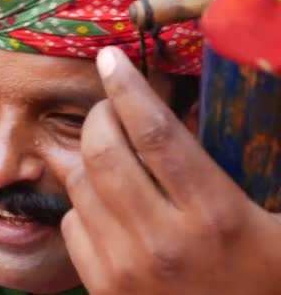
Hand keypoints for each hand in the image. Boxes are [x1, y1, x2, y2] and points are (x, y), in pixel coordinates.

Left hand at [61, 47, 280, 294]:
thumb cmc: (261, 283)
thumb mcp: (278, 227)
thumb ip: (253, 167)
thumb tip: (207, 112)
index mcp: (216, 216)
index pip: (156, 132)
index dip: (128, 87)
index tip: (111, 59)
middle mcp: (163, 239)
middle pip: (104, 150)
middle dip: (100, 115)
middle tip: (111, 109)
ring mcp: (126, 266)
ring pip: (79, 183)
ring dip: (88, 157)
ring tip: (110, 155)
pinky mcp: (102, 287)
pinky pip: (71, 223)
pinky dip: (82, 202)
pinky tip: (105, 203)